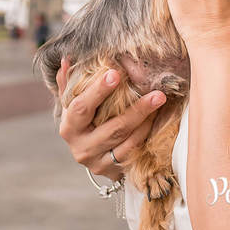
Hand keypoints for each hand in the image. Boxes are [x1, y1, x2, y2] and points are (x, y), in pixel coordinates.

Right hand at [54, 56, 165, 180]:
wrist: (88, 154)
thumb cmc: (82, 120)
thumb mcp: (72, 103)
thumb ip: (69, 82)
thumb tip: (68, 58)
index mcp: (69, 127)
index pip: (81, 107)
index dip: (98, 91)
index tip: (116, 73)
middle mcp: (81, 148)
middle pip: (112, 128)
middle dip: (137, 109)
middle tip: (157, 93)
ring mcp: (97, 162)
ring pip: (127, 142)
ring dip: (147, 122)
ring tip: (161, 102)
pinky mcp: (112, 171)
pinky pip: (133, 152)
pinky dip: (146, 135)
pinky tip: (156, 119)